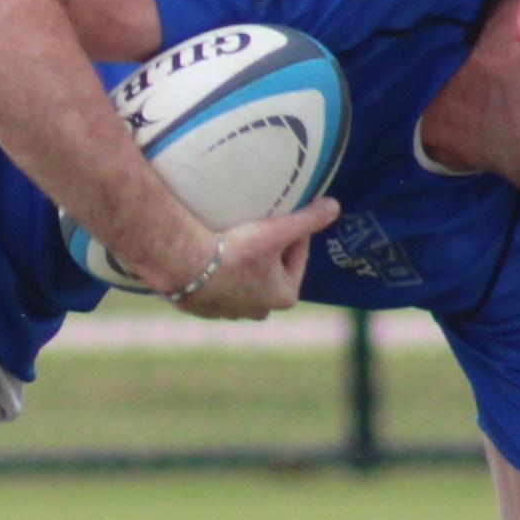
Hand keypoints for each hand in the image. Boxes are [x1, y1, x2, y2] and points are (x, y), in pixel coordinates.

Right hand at [170, 199, 340, 320]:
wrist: (184, 267)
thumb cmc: (236, 251)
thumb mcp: (277, 231)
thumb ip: (308, 219)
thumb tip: (334, 207)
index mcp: (284, 296)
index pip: (298, 256)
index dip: (294, 231)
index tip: (285, 213)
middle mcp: (259, 310)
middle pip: (271, 270)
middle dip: (268, 250)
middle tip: (259, 225)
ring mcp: (230, 312)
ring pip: (244, 280)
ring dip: (243, 262)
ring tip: (233, 237)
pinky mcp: (203, 308)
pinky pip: (217, 285)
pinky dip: (218, 271)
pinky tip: (210, 253)